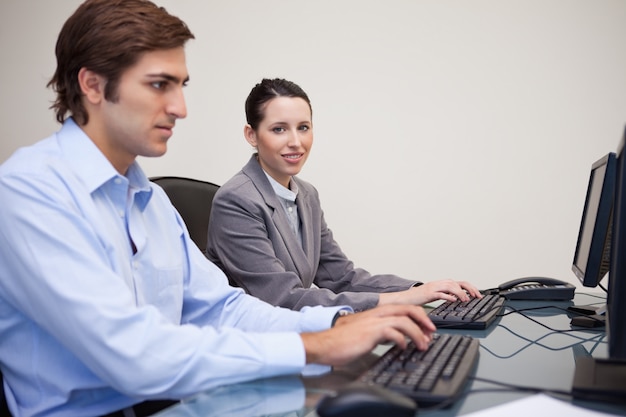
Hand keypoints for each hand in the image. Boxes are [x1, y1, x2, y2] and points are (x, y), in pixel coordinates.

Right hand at [300, 305, 435, 365]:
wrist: (324, 344)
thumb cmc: (341, 341)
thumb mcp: (365, 333)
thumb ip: (380, 332)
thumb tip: (397, 339)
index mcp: (376, 313)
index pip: (404, 308)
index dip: (419, 316)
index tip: (427, 329)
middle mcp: (377, 314)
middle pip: (408, 309)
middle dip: (424, 321)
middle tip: (431, 333)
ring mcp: (374, 322)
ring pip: (404, 320)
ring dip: (417, 333)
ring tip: (422, 345)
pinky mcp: (370, 332)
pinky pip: (393, 333)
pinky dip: (402, 340)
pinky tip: (403, 348)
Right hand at [378, 279, 481, 305]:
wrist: (402, 299)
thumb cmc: (416, 299)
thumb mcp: (433, 296)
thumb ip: (443, 295)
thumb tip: (455, 299)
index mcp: (440, 284)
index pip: (458, 282)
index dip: (469, 287)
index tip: (477, 295)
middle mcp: (437, 283)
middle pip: (457, 282)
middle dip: (469, 288)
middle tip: (477, 296)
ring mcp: (433, 287)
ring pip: (450, 286)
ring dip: (460, 292)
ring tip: (466, 300)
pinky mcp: (427, 293)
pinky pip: (440, 293)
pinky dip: (448, 296)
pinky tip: (454, 300)